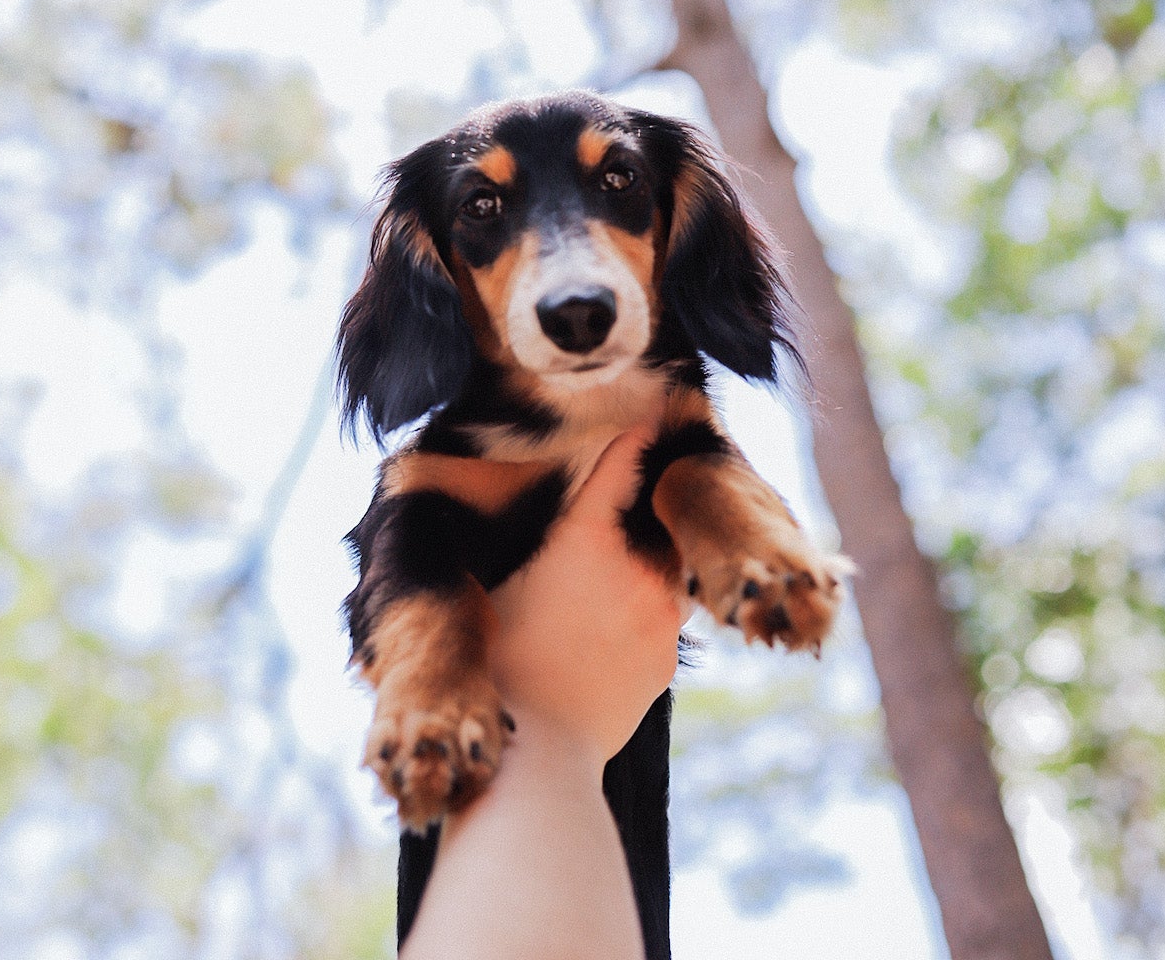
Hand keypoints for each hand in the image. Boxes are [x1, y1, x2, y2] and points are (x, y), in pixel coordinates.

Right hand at [485, 428, 685, 764]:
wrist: (538, 747)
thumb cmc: (499, 664)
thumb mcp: (498, 588)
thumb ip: (529, 550)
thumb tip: (531, 532)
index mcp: (586, 540)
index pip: (620, 470)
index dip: (636, 441)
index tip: (655, 417)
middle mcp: (634, 569)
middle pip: (651, 525)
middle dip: (639, 521)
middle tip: (616, 527)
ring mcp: (659, 616)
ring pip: (664, 575)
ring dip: (644, 572)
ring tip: (606, 592)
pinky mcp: (666, 659)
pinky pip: (663, 624)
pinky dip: (643, 621)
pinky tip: (605, 643)